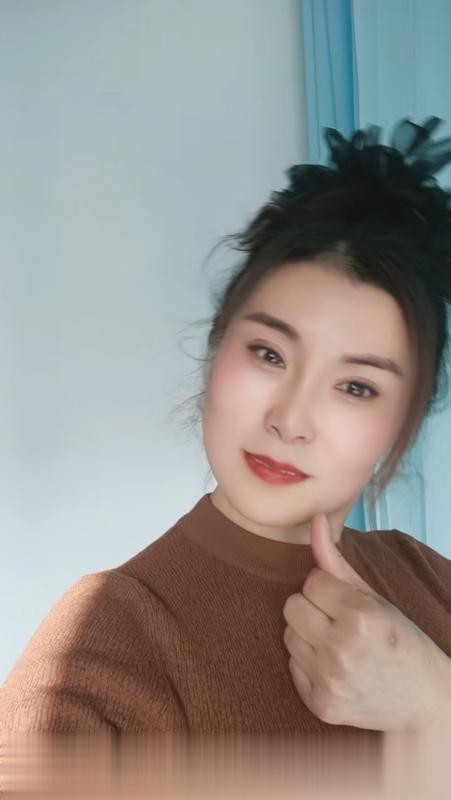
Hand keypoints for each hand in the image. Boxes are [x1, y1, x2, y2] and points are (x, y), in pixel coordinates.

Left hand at [282, 512, 450, 730]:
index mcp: (362, 616)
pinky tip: (333, 666)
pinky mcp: (321, 704)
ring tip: (335, 642)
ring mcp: (331, 680)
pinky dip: (307, 663)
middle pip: (292, 606)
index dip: (326, 588)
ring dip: (306, 634)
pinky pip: (292, 665)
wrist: (423, 700)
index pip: (311, 581)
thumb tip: (315, 519)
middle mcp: (343, 649)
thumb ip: (335, 559)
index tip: (344, 601)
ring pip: (288, 634)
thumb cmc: (398, 639)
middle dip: (311, 608)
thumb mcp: (373, 596)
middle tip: (336, 620)